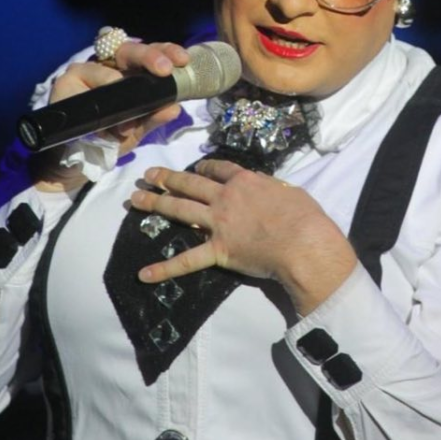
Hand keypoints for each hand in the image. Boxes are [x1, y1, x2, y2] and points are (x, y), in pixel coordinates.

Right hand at [36, 41, 189, 190]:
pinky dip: (101, 85)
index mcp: (130, 73)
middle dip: (150, 55)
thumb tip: (175, 108)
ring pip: (109, 59)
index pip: (150, 53)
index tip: (183, 60)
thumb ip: (154, 118)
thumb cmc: (108, 139)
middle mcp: (110, 66)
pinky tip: (109, 98)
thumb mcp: (136, 130)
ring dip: (122, 80)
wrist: (75, 162)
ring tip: (133, 104)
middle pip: (130, 49)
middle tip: (165, 69)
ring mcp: (87, 70)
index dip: (166, 51)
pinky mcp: (67, 79)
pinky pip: (87, 74)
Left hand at [131, 159, 357, 315]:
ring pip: (181, 210)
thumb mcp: (289, 191)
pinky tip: (144, 274)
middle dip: (168, 178)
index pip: (220, 169)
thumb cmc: (304, 216)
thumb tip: (268, 192)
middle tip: (149, 174)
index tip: (196, 166)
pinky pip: (187, 260)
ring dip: (156, 204)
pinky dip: (165, 268)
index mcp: (245, 181)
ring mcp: (219, 223)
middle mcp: (226, 198)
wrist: (302, 242)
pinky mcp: (218, 250)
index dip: (205, 166)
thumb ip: (272, 189)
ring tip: (136, 199)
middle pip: (191, 184)